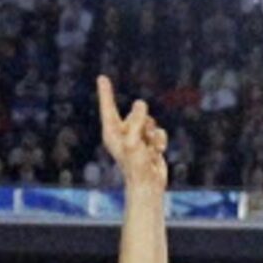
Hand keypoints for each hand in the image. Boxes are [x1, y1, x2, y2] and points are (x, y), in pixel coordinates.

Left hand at [96, 76, 167, 193]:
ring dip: (153, 133)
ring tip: (149, 149)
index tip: (102, 77)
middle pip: (136, 114)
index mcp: (111, 132)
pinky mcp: (148, 143)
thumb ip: (136, 120)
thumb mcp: (133, 140)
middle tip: (141, 139)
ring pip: (149, 121)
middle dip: (142, 122)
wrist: (148, 184)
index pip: (108, 108)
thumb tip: (140, 103)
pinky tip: (157, 153)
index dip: (105, 93)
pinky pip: (158, 131)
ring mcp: (136, 138)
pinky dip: (160, 140)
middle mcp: (122, 133)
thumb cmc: (135, 165)